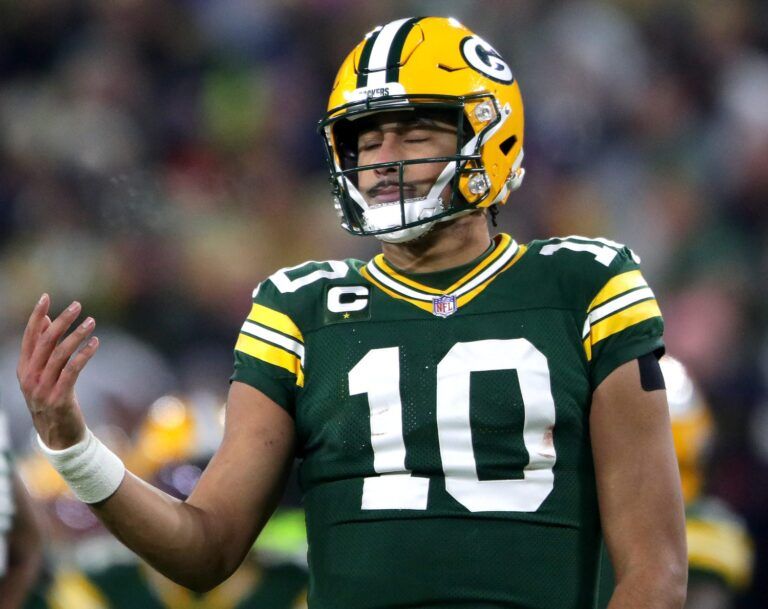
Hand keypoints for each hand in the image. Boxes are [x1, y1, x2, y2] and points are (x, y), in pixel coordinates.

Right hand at [17, 294, 98, 449]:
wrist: (58, 435)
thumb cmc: (54, 399)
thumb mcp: (44, 373)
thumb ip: (44, 349)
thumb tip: (44, 320)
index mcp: (24, 369)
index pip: (29, 337)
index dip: (36, 316)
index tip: (46, 297)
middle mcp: (29, 378)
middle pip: (45, 342)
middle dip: (61, 321)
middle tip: (78, 306)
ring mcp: (42, 389)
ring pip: (59, 355)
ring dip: (76, 335)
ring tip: (91, 322)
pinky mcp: (59, 398)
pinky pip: (72, 371)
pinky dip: (84, 355)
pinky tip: (95, 343)